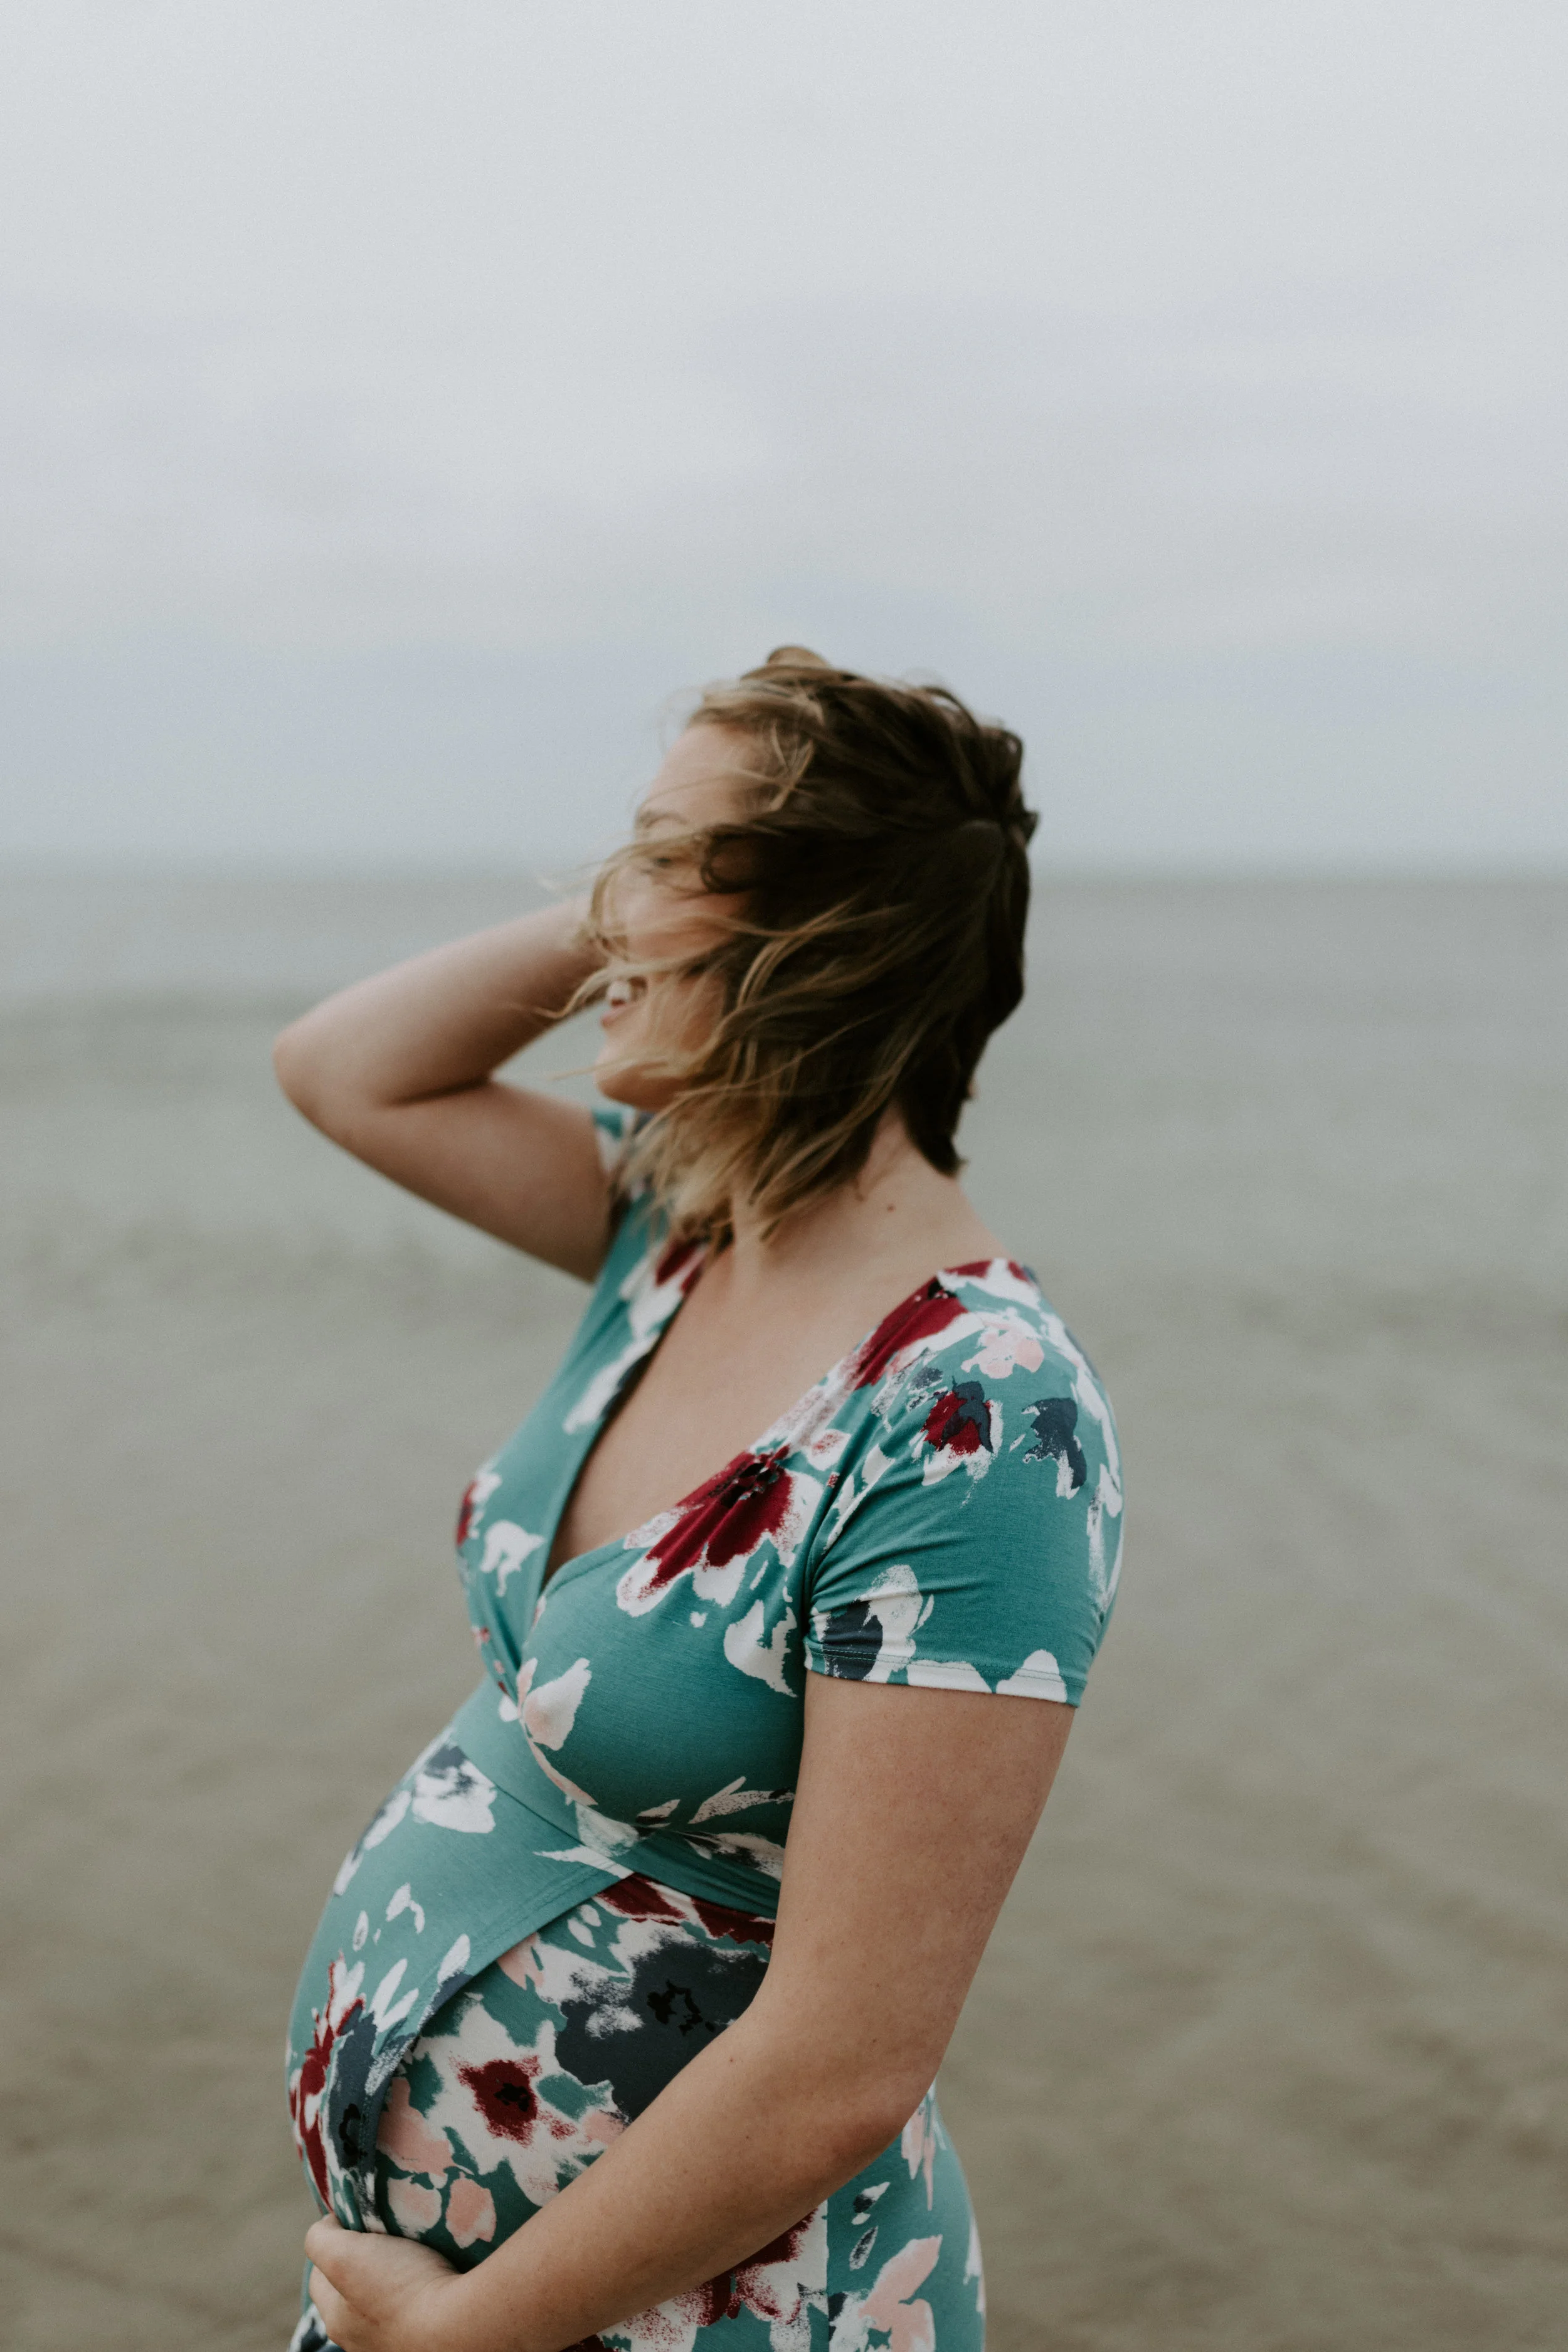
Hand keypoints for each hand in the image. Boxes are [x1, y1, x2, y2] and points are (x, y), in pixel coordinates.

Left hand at [305, 2215, 472, 2351]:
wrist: (458, 2326)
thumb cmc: (399, 2289)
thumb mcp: (344, 2255)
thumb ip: (321, 2239)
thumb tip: (330, 2225)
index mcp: (337, 2320)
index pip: (320, 2274)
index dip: (334, 2242)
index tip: (359, 2220)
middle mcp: (361, 2340)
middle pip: (354, 2288)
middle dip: (365, 2260)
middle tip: (387, 2234)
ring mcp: (394, 2342)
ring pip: (386, 2297)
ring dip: (395, 2274)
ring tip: (415, 2250)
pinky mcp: (426, 2337)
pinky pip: (417, 2306)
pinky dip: (420, 2288)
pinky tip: (434, 2271)